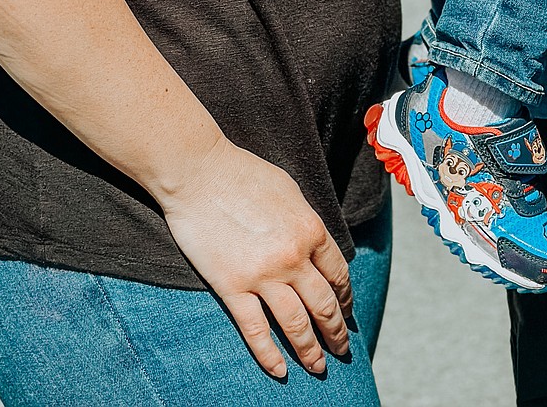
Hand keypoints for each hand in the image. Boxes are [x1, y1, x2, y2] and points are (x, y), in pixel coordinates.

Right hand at [161, 137, 352, 379]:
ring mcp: (263, 276)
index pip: (338, 274)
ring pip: (296, 324)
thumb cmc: (243, 174)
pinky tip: (280, 372)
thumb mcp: (289, 192)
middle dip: (336, 332)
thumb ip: (305, 223)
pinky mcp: (233, 288)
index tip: (347, 312)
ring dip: (311, 351)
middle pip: (324, 305)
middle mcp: (293, 258)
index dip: (345, 297)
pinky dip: (270, 356)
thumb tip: (314, 246)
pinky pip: (256, 331)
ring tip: (319, 368)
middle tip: (342, 351)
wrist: (200, 173)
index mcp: (311, 230)